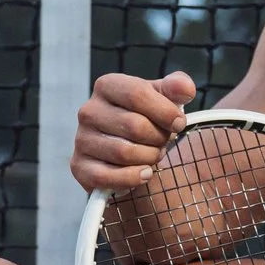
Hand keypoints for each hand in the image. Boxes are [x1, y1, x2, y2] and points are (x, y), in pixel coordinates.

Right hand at [71, 71, 195, 192]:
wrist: (125, 150)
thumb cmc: (145, 119)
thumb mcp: (162, 98)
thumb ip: (175, 88)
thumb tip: (185, 89)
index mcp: (107, 86)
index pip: (137, 94)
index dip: (165, 111)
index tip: (178, 123)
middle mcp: (89, 111)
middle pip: (134, 126)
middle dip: (159, 138)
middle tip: (164, 142)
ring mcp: (81, 139)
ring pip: (124, 152)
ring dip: (149, 158)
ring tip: (153, 155)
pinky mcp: (80, 167)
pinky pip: (107, 176)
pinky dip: (132, 178)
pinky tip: (144, 174)